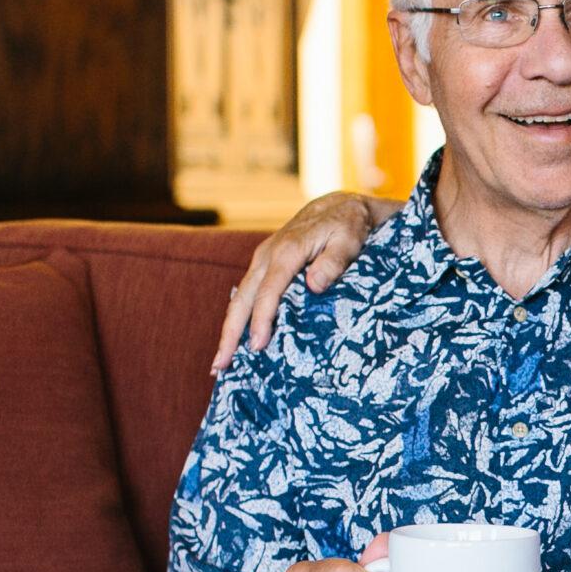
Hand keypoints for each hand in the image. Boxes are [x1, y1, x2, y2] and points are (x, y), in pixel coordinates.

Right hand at [212, 192, 399, 373]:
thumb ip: (333, 261)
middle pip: (243, 298)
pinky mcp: (264, 264)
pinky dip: (238, 317)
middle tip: (221, 366)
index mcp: (288, 250)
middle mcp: (268, 254)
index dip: (261, 320)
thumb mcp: (349, 239)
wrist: (339, 206)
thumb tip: (314, 286)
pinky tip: (234, 339)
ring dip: (229, 329)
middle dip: (230, 333)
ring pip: (240, 298)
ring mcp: (262, 259)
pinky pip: (246, 293)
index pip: (269, 291)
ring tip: (221, 362)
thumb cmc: (348, 225)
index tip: (257, 346)